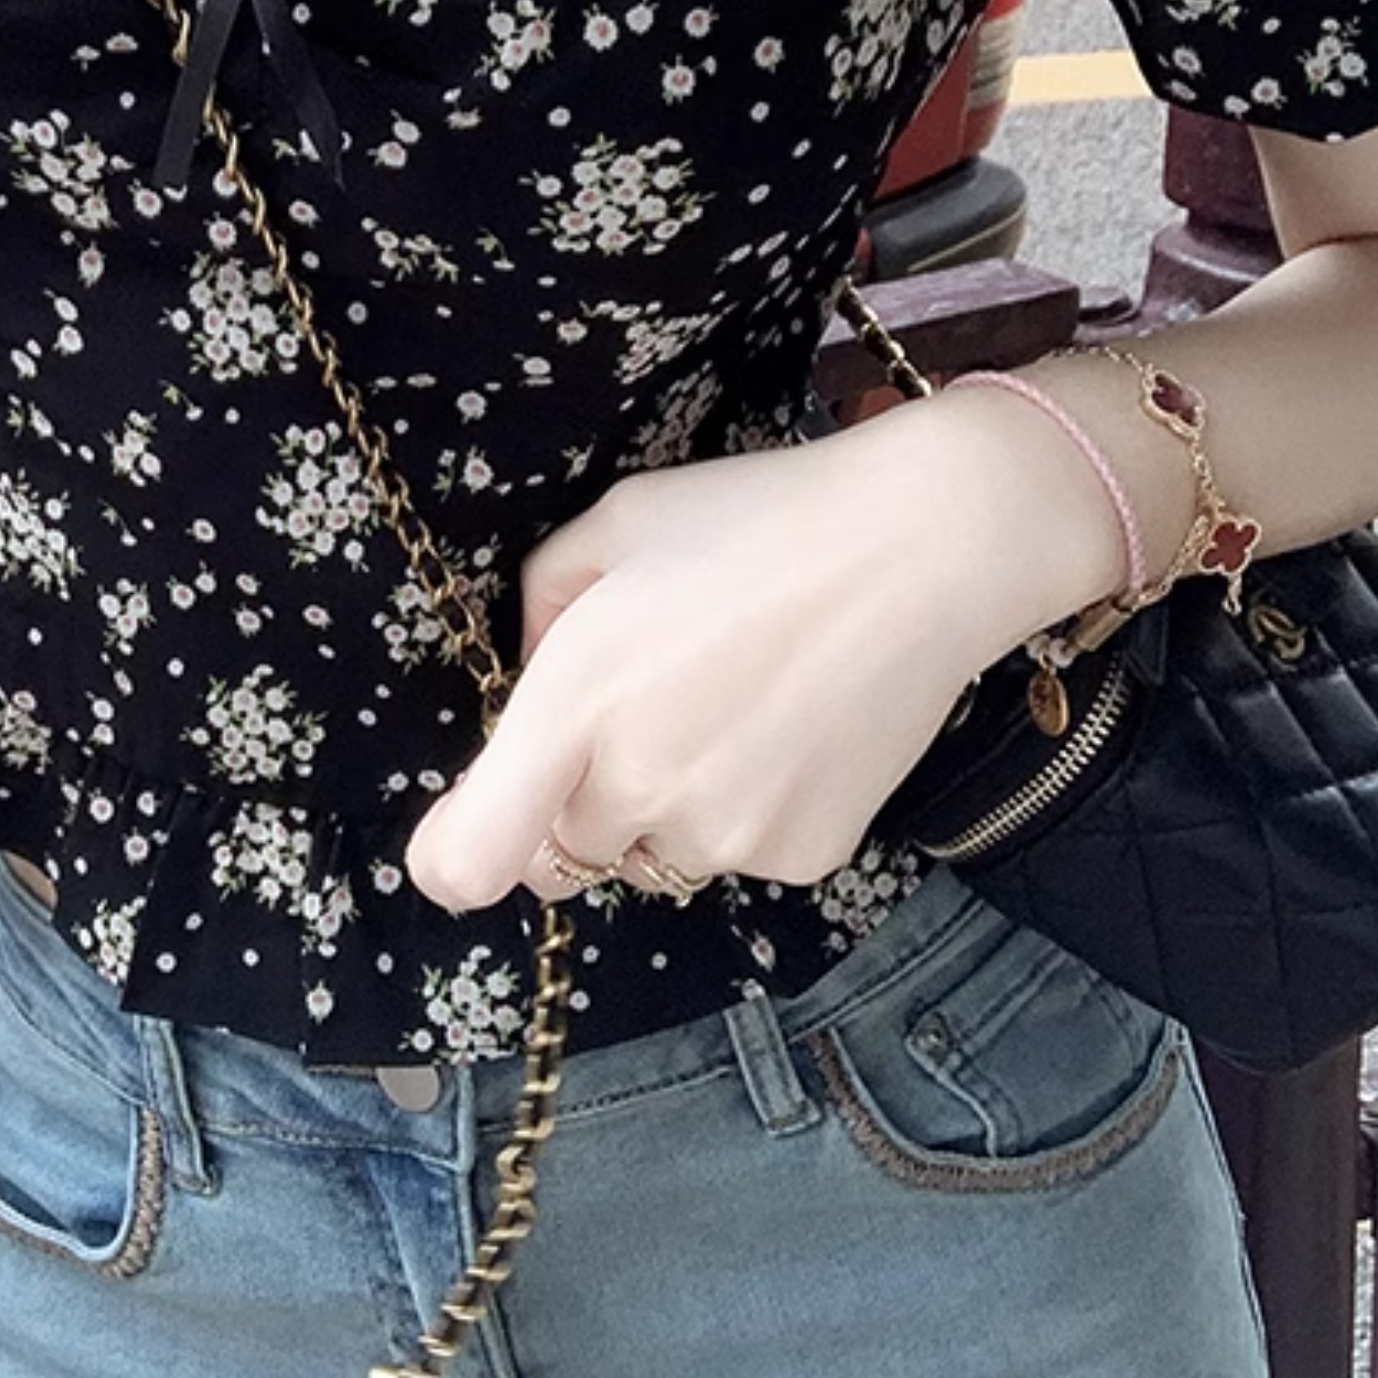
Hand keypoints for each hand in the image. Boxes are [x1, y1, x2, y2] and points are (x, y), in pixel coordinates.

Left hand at [400, 401, 1119, 914]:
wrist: (922, 550)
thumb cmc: (756, 519)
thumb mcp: (617, 525)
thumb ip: (543, 605)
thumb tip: (528, 676)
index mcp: (576, 700)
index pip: (473, 856)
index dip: (454, 857)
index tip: (467, 834)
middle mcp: (640, 784)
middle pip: (566, 848)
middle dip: (583, 792)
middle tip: (652, 706)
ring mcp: (725, 832)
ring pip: (655, 855)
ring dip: (667, 805)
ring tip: (734, 704)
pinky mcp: (800, 856)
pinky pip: (738, 853)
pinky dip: (750, 809)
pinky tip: (792, 728)